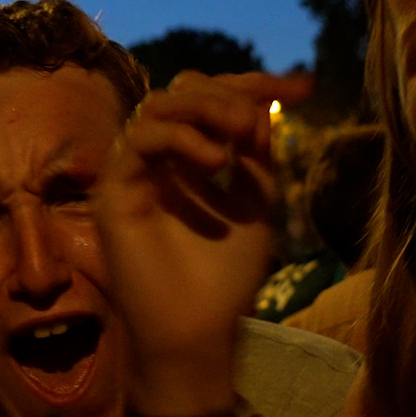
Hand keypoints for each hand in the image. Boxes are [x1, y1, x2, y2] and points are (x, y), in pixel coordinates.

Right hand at [96, 72, 310, 409]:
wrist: (197, 331)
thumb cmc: (225, 278)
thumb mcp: (257, 203)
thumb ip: (256, 154)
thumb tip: (260, 106)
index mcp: (187, 161)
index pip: (211, 100)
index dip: (254, 85)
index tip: (302, 88)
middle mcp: (155, 160)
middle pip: (181, 91)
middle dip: (228, 93)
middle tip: (258, 121)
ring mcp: (131, 173)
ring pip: (158, 106)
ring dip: (207, 109)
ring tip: (241, 137)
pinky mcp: (112, 190)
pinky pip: (139, 139)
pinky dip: (181, 138)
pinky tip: (216, 163)